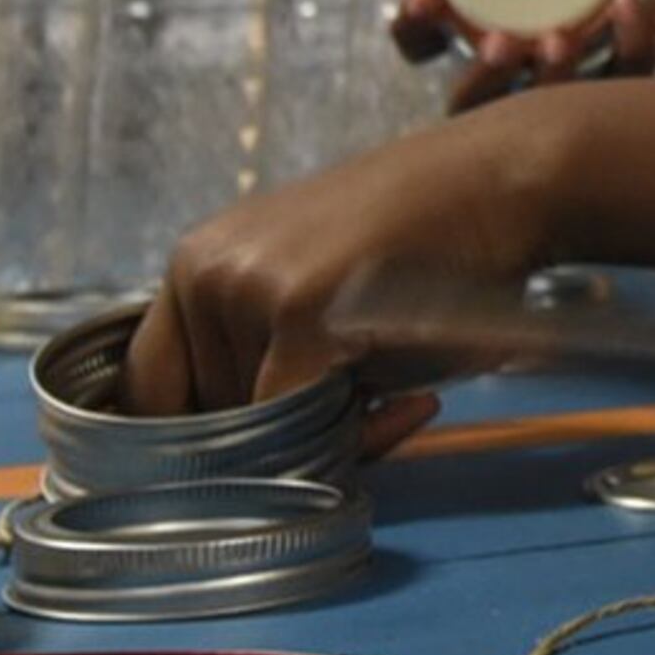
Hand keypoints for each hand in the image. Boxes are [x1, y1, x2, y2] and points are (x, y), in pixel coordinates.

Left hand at [122, 105, 562, 451]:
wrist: (506, 181)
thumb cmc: (429, 248)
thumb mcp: (321, 303)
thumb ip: (268, 368)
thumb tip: (239, 474)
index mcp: (197, 265)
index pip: (148, 393)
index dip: (193, 446)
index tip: (250, 468)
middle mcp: (203, 271)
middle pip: (201, 421)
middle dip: (277, 444)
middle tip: (366, 421)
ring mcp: (244, 286)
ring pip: (251, 428)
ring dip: (326, 438)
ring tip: (400, 396)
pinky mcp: (297, 307)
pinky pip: (293, 424)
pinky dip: (351, 437)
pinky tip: (410, 402)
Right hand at [392, 0, 654, 106]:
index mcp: (492, 4)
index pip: (427, 37)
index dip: (413, 28)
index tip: (427, 3)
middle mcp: (525, 48)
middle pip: (469, 96)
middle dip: (475, 76)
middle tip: (496, 42)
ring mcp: (575, 72)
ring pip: (535, 112)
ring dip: (539, 80)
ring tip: (557, 39)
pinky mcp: (628, 78)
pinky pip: (619, 83)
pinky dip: (624, 46)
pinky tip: (629, 8)